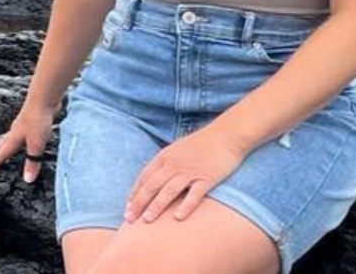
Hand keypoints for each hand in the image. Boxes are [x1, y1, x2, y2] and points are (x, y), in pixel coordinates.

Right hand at [0, 101, 56, 183]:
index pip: (5, 151)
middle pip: (8, 139)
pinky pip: (26, 126)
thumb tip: (28, 180)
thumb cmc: (37, 119)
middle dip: (3, 146)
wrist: (44, 97)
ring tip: (9, 139)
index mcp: (15, 137)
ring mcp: (25, 121)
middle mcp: (17, 129)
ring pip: (15, 132)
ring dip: (11, 137)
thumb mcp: (36, 145)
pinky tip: (29, 128)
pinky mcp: (34, 116)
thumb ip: (33, 162)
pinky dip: (23, 131)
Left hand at [125, 126, 247, 222]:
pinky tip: (178, 218)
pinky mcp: (207, 177)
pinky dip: (186, 206)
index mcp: (165, 156)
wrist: (227, 134)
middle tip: (129, 218)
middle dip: (139, 203)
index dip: (135, 193)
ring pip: (169, 191)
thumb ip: (165, 162)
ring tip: (147, 220)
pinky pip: (194, 194)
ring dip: (156, 206)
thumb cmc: (202, 143)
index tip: (128, 207)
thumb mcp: (178, 149)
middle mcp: (175, 164)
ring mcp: (191, 171)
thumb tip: (153, 178)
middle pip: (152, 185)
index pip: (145, 177)